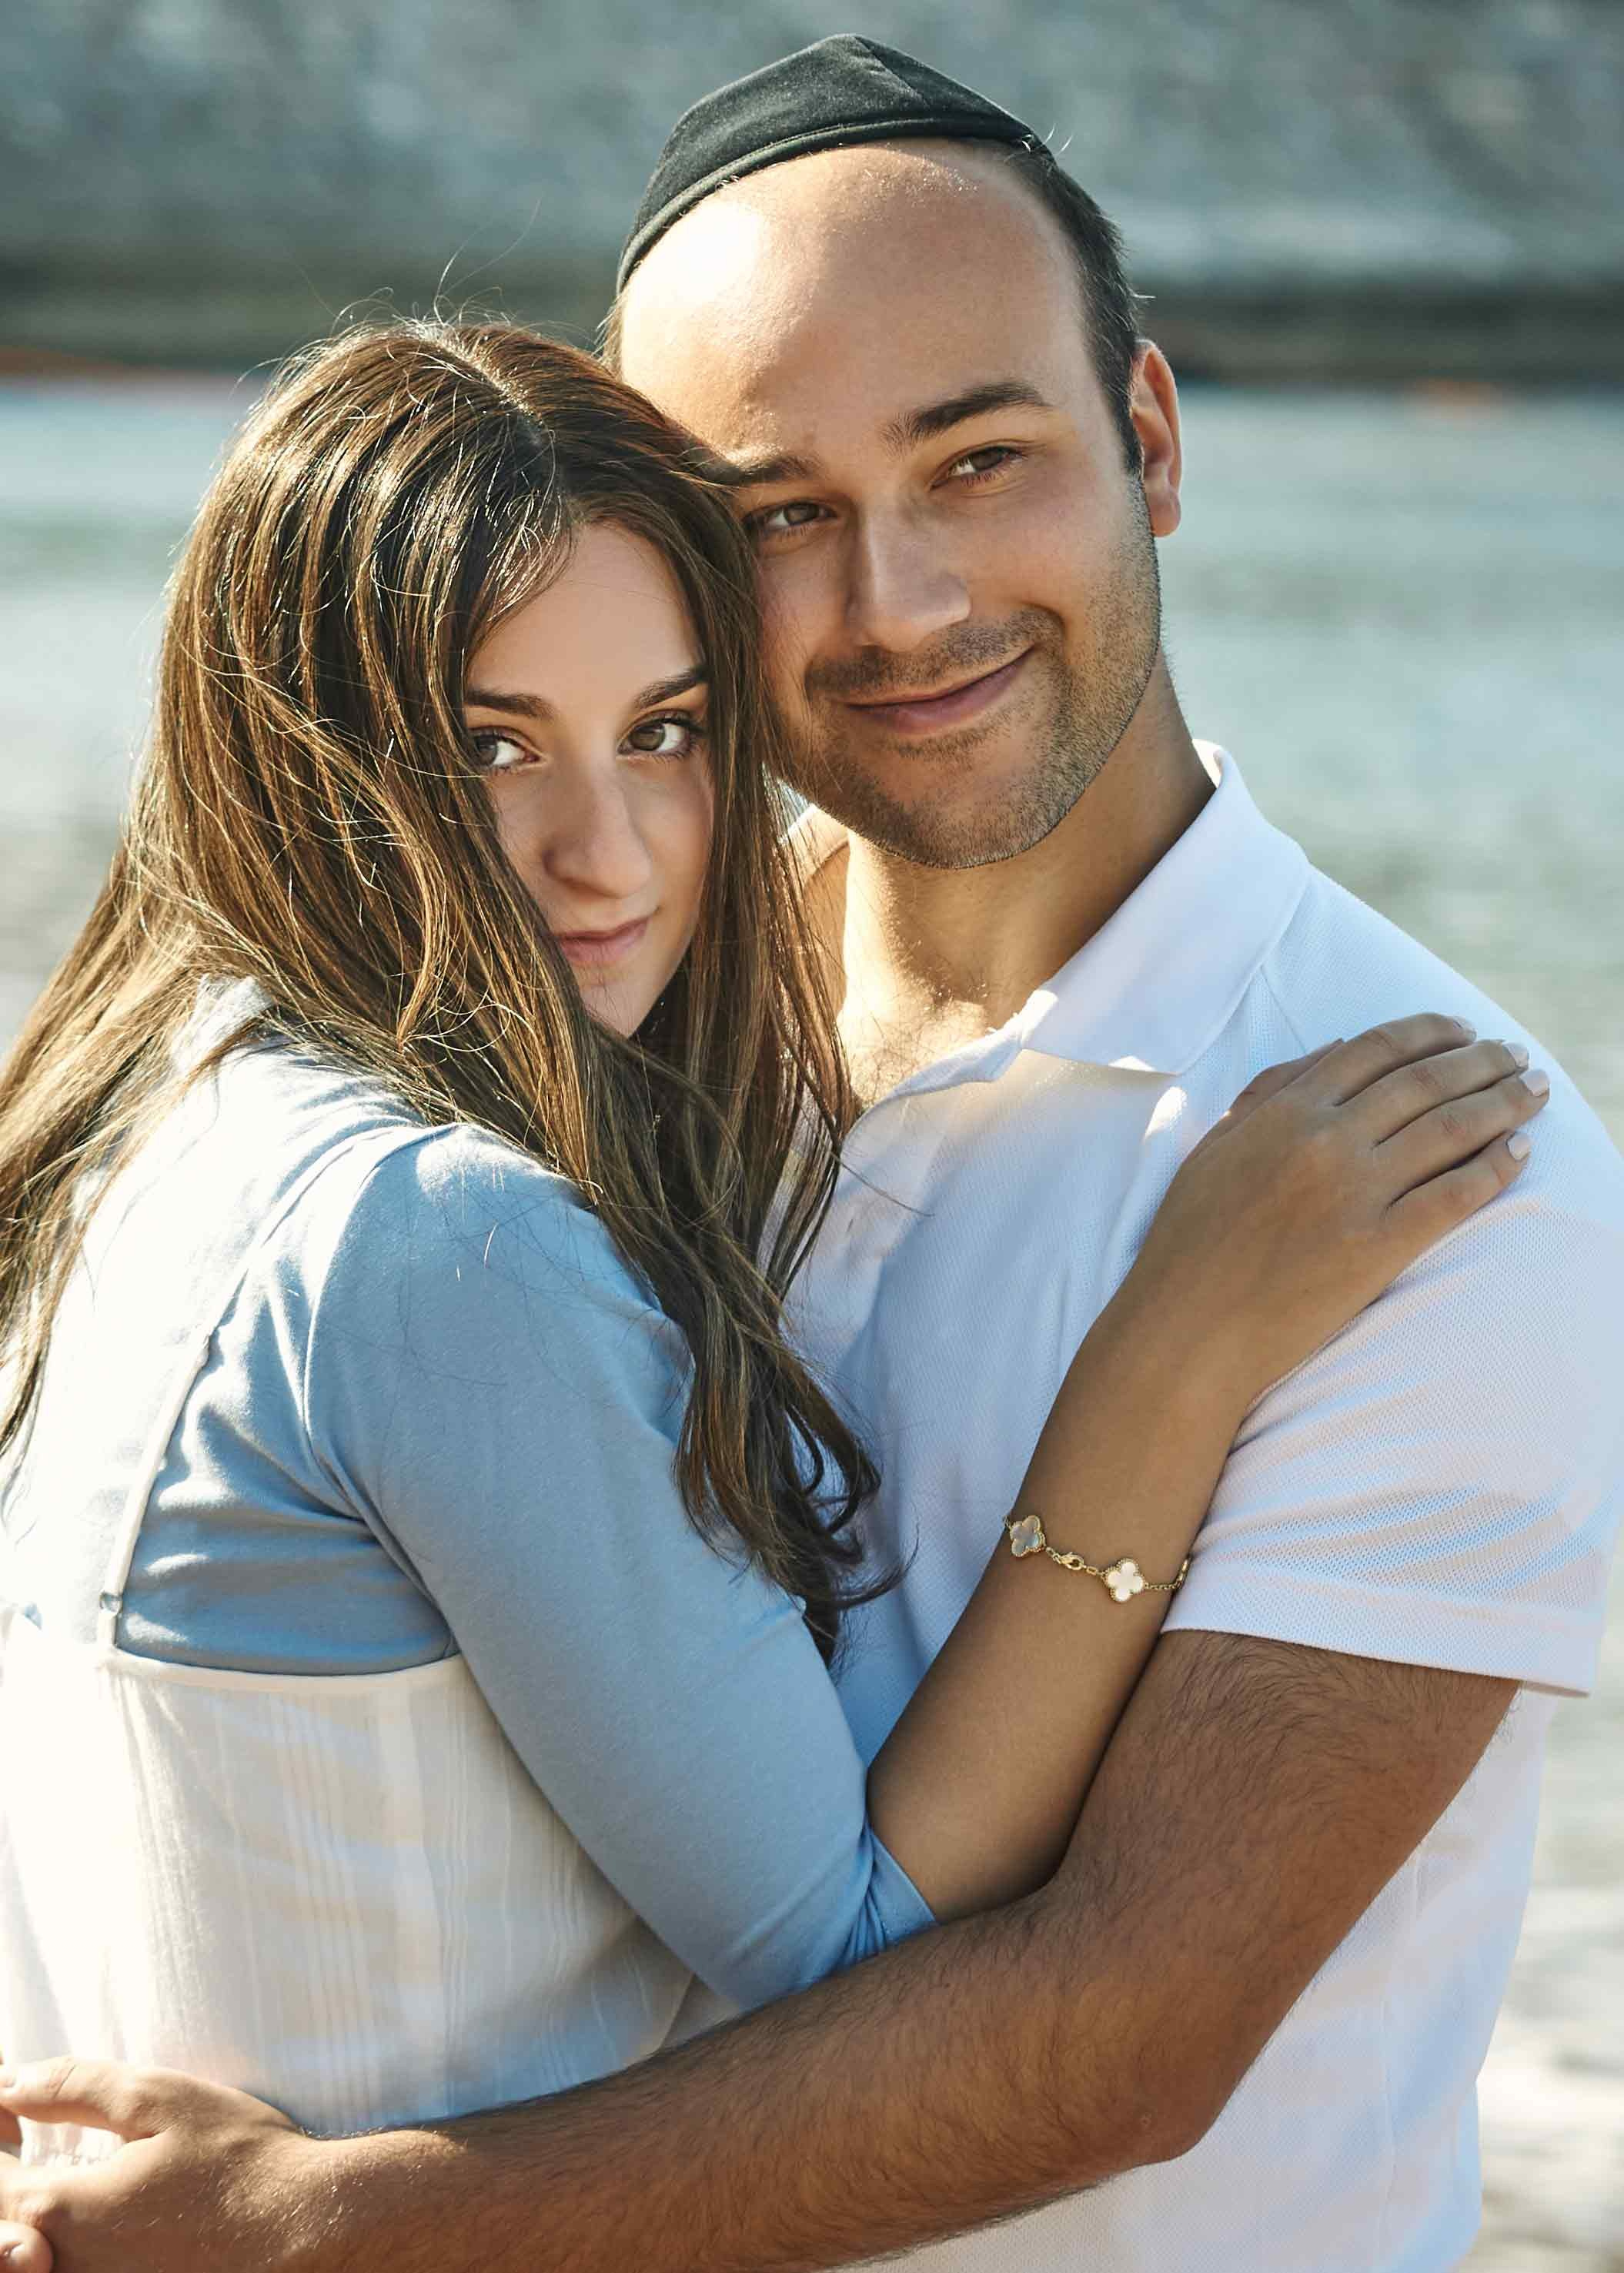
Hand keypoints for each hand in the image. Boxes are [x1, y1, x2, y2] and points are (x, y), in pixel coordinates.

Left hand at [0, 2061, 324, 2272]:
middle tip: (23, 2125)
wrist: (306, 2228)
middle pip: (3, 2221)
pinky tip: (93, 2203)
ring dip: (28, 2208)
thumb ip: (75, 2087)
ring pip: (34, 2252)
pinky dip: (59, 2235)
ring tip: (49, 2164)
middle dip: (5, 2171)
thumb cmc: (240, 2161)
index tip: (10, 2100)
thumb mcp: (160, 2098)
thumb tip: (11, 2082)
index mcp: (65, 2210)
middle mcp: (68, 2266)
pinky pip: (70, 2266)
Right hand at [1122, 1014, 1545, 1404]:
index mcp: (1284, 1111)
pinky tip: (1520, 1152)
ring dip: (1504, 1102)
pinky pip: (1453, 1196)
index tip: (1466, 1031)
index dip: (1431, 1032)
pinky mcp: (1376, 1248)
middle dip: (1483, 1061)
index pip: (1377, 1049)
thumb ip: (1272, 1090)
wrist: (1186, 1329)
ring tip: (1535, 1091)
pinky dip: (1495, 1168)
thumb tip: (1340, 1046)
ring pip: (1451, 1129)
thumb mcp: (1216, 1146)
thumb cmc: (1190, 1241)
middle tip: (1517, 1054)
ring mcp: (1353, 1194)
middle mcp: (1324, 1141)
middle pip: (1425, 1081)